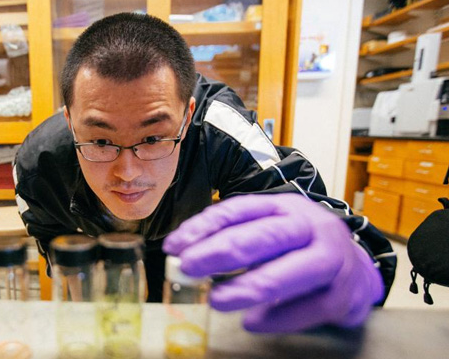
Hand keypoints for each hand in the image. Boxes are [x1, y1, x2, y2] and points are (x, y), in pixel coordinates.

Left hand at [163, 193, 383, 332]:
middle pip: (266, 236)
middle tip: (188, 267)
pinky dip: (280, 318)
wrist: (356, 264)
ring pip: (292, 272)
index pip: (239, 210)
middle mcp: (311, 227)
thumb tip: (179, 248)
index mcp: (285, 207)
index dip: (203, 227)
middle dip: (222, 251)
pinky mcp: (344, 293)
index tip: (174, 246)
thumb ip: (229, 234)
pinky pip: (312, 307)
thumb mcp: (267, 228)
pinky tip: (252, 322)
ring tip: (216, 300)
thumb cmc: (298, 245)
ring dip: (250, 287)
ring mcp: (332, 258)